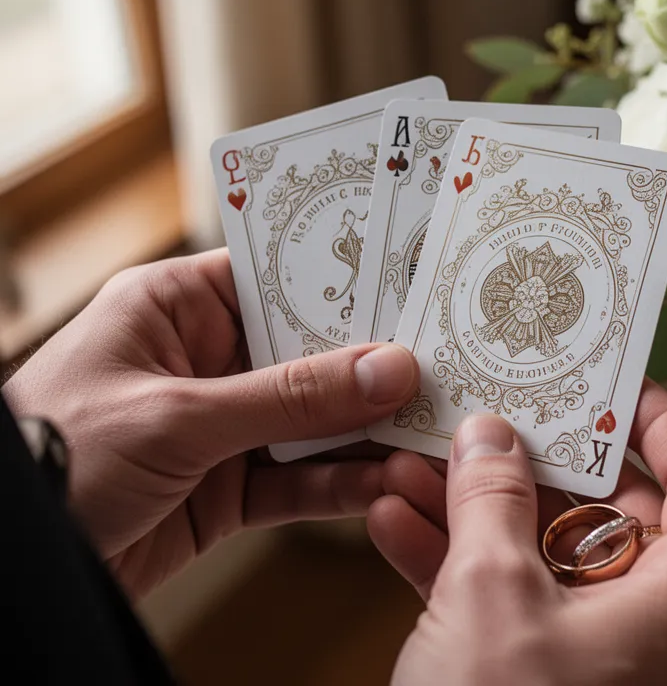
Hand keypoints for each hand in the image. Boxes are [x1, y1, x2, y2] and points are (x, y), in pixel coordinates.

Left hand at [2, 249, 418, 597]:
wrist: (19, 564)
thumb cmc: (54, 454)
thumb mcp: (176, 415)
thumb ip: (287, 398)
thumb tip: (387, 370)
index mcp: (178, 308)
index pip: (279, 278)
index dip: (346, 282)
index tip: (414, 285)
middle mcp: (207, 361)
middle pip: (311, 354)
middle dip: (376, 367)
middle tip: (447, 366)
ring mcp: (223, 428)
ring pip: (316, 423)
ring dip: (371, 432)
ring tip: (432, 433)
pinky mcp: (230, 490)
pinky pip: (301, 482)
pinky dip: (345, 486)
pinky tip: (389, 481)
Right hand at [367, 380, 666, 685]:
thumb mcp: (492, 597)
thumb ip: (489, 502)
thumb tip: (488, 437)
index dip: (658, 416)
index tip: (607, 378)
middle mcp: (659, 619)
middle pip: (607, 505)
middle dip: (526, 460)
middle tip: (483, 413)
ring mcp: (603, 652)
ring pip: (545, 552)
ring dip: (473, 508)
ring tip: (413, 462)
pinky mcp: (550, 677)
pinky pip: (513, 601)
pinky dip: (457, 562)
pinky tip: (395, 523)